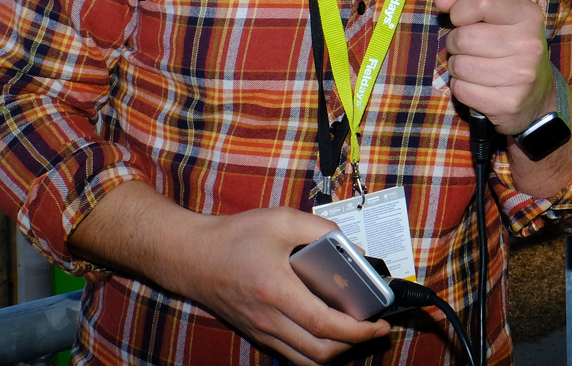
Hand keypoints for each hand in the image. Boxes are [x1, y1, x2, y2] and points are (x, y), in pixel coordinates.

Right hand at [69, 184, 389, 365]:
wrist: (191, 256)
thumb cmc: (235, 236)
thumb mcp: (281, 219)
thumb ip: (321, 230)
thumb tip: (354, 247)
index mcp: (277, 291)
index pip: (325, 325)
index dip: (358, 330)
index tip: (380, 324)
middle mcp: (269, 319)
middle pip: (320, 352)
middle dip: (355, 345)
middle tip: (375, 328)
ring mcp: (261, 331)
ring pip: (306, 360)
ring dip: (336, 352)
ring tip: (355, 332)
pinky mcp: (256, 333)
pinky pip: (291, 354)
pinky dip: (315, 351)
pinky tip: (327, 331)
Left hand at [435, 0, 551, 134]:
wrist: (537, 95)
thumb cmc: (510, 47)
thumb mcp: (498, 16)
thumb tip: (442, 0)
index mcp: (528, 15)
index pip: (483, 1)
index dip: (460, 9)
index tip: (461, 18)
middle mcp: (528, 44)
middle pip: (463, 37)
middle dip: (456, 42)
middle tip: (469, 48)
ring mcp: (520, 76)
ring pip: (458, 65)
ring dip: (458, 66)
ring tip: (475, 67)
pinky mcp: (508, 103)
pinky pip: (461, 90)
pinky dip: (461, 87)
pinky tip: (478, 85)